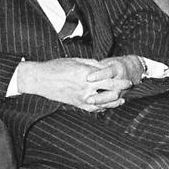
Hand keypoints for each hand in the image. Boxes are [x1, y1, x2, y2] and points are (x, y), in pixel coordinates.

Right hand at [16, 57, 134, 110]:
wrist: (40, 79)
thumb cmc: (56, 66)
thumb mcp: (76, 60)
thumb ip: (92, 64)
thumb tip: (104, 67)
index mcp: (87, 74)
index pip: (109, 79)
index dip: (120, 80)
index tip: (128, 80)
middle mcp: (86, 87)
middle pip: (109, 91)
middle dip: (121, 90)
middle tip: (129, 88)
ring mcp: (81, 97)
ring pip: (103, 102)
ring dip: (113, 102)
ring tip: (121, 100)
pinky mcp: (76, 104)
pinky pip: (92, 108)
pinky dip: (101, 108)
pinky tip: (106, 107)